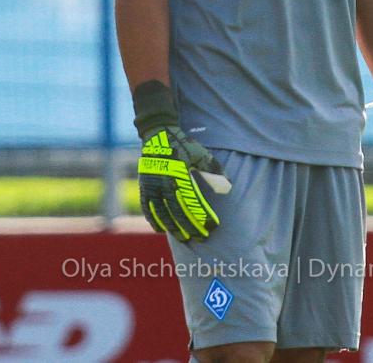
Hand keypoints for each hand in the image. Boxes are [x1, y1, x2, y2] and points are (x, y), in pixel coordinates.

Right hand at [138, 125, 231, 241]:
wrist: (158, 134)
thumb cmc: (183, 145)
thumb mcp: (200, 154)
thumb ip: (213, 170)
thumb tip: (228, 188)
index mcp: (179, 176)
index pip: (192, 203)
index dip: (202, 217)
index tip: (213, 227)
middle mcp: (164, 183)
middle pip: (177, 213)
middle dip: (190, 227)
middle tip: (202, 238)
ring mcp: (152, 186)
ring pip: (162, 213)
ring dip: (173, 228)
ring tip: (184, 239)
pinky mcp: (144, 186)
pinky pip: (148, 208)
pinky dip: (154, 220)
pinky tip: (162, 230)